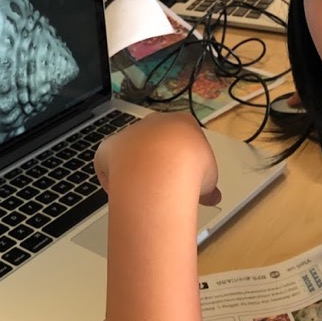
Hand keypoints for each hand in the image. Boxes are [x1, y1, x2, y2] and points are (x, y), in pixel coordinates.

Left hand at [95, 113, 220, 205]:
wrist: (164, 165)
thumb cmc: (192, 166)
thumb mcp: (210, 177)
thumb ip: (208, 185)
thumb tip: (213, 197)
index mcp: (182, 123)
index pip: (183, 138)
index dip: (184, 161)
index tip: (185, 179)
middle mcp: (154, 123)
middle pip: (154, 142)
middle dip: (158, 163)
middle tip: (163, 186)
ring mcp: (131, 133)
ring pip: (131, 152)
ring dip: (135, 169)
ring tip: (144, 191)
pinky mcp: (109, 146)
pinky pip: (108, 163)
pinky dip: (113, 178)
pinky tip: (122, 192)